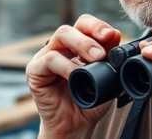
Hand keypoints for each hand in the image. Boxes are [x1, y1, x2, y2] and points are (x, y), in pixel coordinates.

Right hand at [25, 14, 121, 138]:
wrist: (76, 125)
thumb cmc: (89, 99)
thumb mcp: (107, 76)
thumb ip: (111, 56)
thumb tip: (116, 34)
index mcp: (77, 44)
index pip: (85, 24)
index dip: (98, 26)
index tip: (111, 35)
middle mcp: (60, 47)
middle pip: (72, 26)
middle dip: (91, 33)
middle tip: (103, 51)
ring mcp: (46, 56)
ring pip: (61, 35)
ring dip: (81, 44)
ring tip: (96, 58)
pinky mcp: (35, 70)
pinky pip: (50, 59)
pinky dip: (66, 65)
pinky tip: (76, 74)